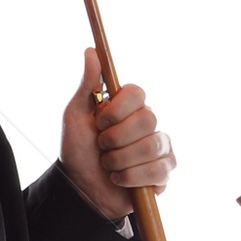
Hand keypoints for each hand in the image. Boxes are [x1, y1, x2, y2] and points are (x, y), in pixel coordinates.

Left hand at [57, 47, 176, 221]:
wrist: (80, 189)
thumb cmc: (78, 150)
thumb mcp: (76, 116)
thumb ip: (87, 84)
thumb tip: (91, 51)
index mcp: (128, 106)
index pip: (138, 93)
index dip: (118, 109)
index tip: (100, 122)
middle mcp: (148, 123)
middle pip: (148, 119)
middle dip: (116, 139)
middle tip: (102, 147)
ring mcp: (160, 147)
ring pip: (152, 146)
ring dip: (120, 160)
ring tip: (109, 165)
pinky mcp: (164, 172)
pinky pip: (158, 170)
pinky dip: (131, 178)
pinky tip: (120, 179)